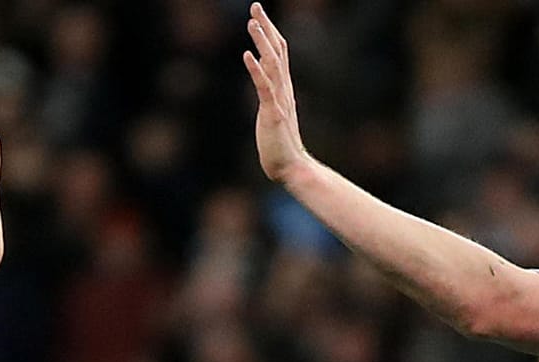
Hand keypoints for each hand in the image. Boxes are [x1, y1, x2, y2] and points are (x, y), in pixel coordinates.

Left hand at [244, 3, 312, 183]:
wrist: (291, 168)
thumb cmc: (279, 146)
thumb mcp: (273, 116)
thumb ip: (270, 101)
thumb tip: (264, 91)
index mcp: (283, 88)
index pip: (278, 53)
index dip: (269, 32)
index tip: (258, 15)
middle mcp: (284, 89)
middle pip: (277, 51)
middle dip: (266, 27)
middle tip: (255, 6)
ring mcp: (279, 100)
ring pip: (272, 64)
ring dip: (262, 42)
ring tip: (252, 22)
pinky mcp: (273, 113)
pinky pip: (264, 88)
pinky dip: (256, 70)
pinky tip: (247, 55)